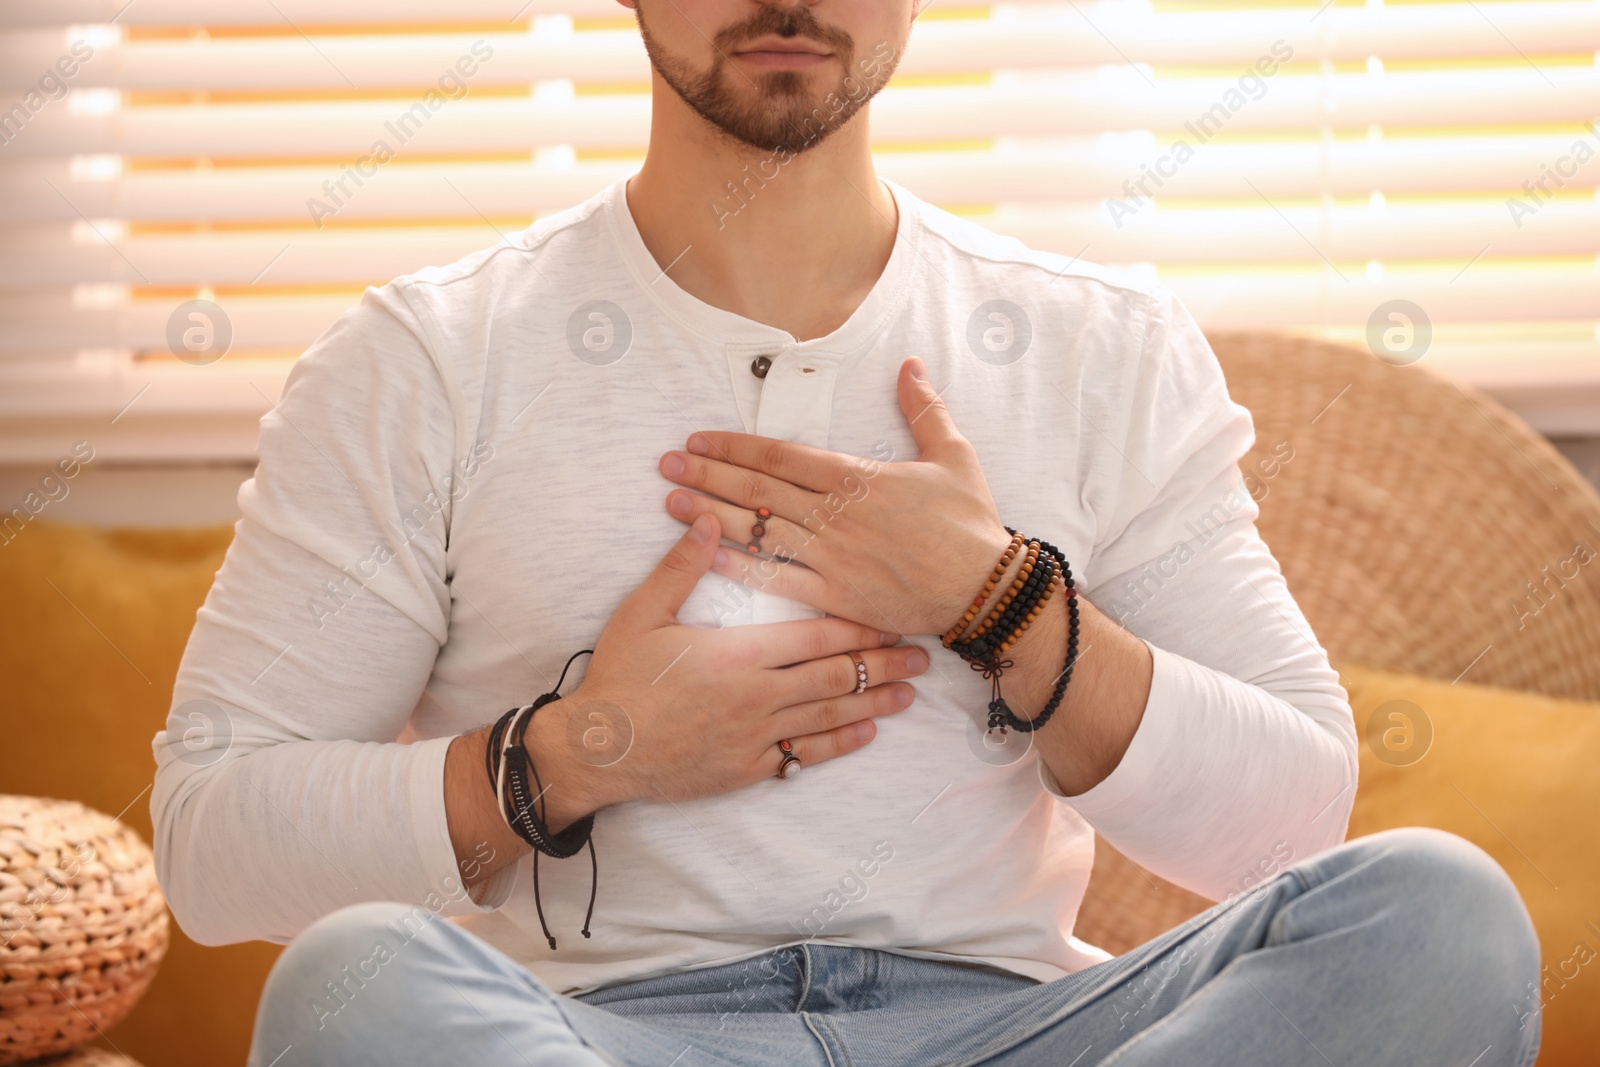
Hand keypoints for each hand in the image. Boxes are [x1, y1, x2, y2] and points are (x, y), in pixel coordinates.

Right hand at [518, 513, 929, 818]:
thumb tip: (713, 518)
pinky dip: (839, 744)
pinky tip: (866, 733)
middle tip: (921, 656)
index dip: (857, 626)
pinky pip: (805, 756)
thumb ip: (682, 567)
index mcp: (737, 654)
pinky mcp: (747, 769)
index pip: (814, 636)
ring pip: (828, 718)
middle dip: (881, 664)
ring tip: (908, 694)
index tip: (890, 616)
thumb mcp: (642, 613)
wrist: (597, 750)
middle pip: (835, 677)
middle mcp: (756, 697)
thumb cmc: (618, 677)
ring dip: (872, 704)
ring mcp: (754, 737)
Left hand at [658, 357, 1014, 637]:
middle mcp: (835, 516)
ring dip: (712, 514)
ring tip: (672, 500)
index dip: (735, 445)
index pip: (781, 456)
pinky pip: (778, 580)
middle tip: (666, 462)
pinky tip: (707, 554)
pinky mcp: (835, 596)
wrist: (984, 589)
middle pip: (758, 489)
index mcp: (858, 477)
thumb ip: (924, 408)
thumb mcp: (954, 454)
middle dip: (708, 472)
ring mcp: (831, 558)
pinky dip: (741, 567)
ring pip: (759, 530)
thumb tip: (910, 363)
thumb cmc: (970, 523)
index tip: (700, 438)